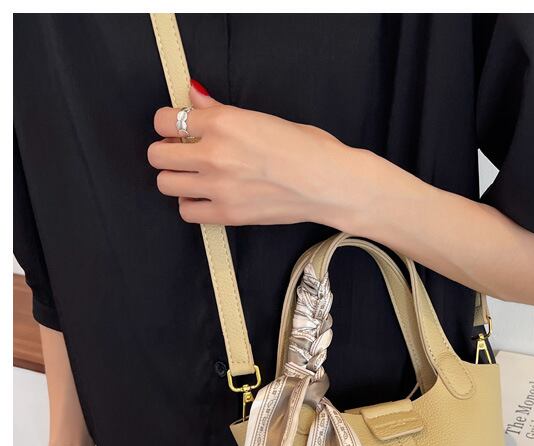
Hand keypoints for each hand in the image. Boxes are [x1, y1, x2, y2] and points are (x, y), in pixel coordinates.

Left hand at [147, 79, 369, 227]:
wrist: (329, 183)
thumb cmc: (308, 148)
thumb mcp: (262, 118)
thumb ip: (221, 111)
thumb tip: (194, 95)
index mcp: (224, 123)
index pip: (165, 120)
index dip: (170, 125)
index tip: (181, 131)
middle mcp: (215, 154)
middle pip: (157, 154)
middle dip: (167, 152)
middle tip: (186, 154)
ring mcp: (219, 187)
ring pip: (165, 183)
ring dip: (176, 178)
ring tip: (196, 177)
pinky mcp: (228, 214)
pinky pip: (186, 212)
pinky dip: (192, 205)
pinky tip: (207, 197)